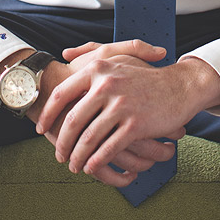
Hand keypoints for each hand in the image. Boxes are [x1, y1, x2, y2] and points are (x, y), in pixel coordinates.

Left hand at [34, 40, 183, 187]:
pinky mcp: (135, 124)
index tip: (41, 128)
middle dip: (62, 143)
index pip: (62, 94)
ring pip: (89, 138)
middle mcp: (106, 85)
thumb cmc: (144, 75)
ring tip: (74, 165)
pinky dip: (96, 161)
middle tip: (59, 156)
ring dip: (77, 157)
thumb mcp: (117, 57)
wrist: (179, 86)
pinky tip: (92, 167)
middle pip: (72, 121)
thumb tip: (65, 54)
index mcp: (98, 69)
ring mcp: (121, 105)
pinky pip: (108, 148)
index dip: (47, 114)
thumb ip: (89, 52)